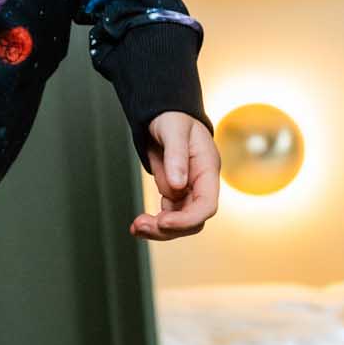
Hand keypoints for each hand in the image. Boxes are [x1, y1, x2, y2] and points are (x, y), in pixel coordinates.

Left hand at [130, 111, 218, 240]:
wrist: (165, 115)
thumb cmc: (174, 118)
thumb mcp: (174, 130)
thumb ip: (176, 156)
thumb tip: (178, 185)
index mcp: (207, 169)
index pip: (207, 204)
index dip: (187, 219)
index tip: (163, 222)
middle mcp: (200, 184)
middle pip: (193, 219)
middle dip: (168, 228)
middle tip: (141, 225)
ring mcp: (188, 190)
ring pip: (179, 221)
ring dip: (158, 229)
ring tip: (136, 227)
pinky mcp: (174, 193)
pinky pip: (167, 215)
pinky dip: (153, 223)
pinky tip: (138, 225)